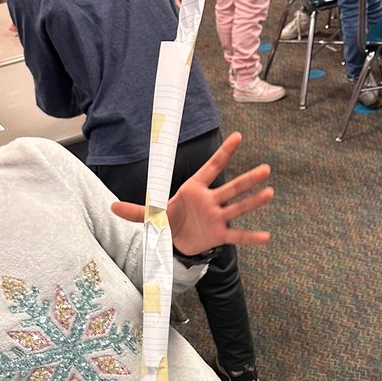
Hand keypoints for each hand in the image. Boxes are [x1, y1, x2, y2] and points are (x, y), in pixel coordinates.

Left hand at [110, 131, 272, 253]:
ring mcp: (217, 217)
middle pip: (231, 188)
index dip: (224, 153)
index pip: (211, 168)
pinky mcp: (219, 235)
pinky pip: (237, 236)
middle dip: (248, 179)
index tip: (238, 137)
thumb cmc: (169, 222)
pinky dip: (251, 237)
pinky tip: (267, 236)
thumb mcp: (151, 216)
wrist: (176, 244)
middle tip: (265, 168)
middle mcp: (210, 201)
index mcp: (194, 190)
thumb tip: (111, 207)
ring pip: (237, 207)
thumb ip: (135, 211)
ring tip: (270, 192)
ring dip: (253, 201)